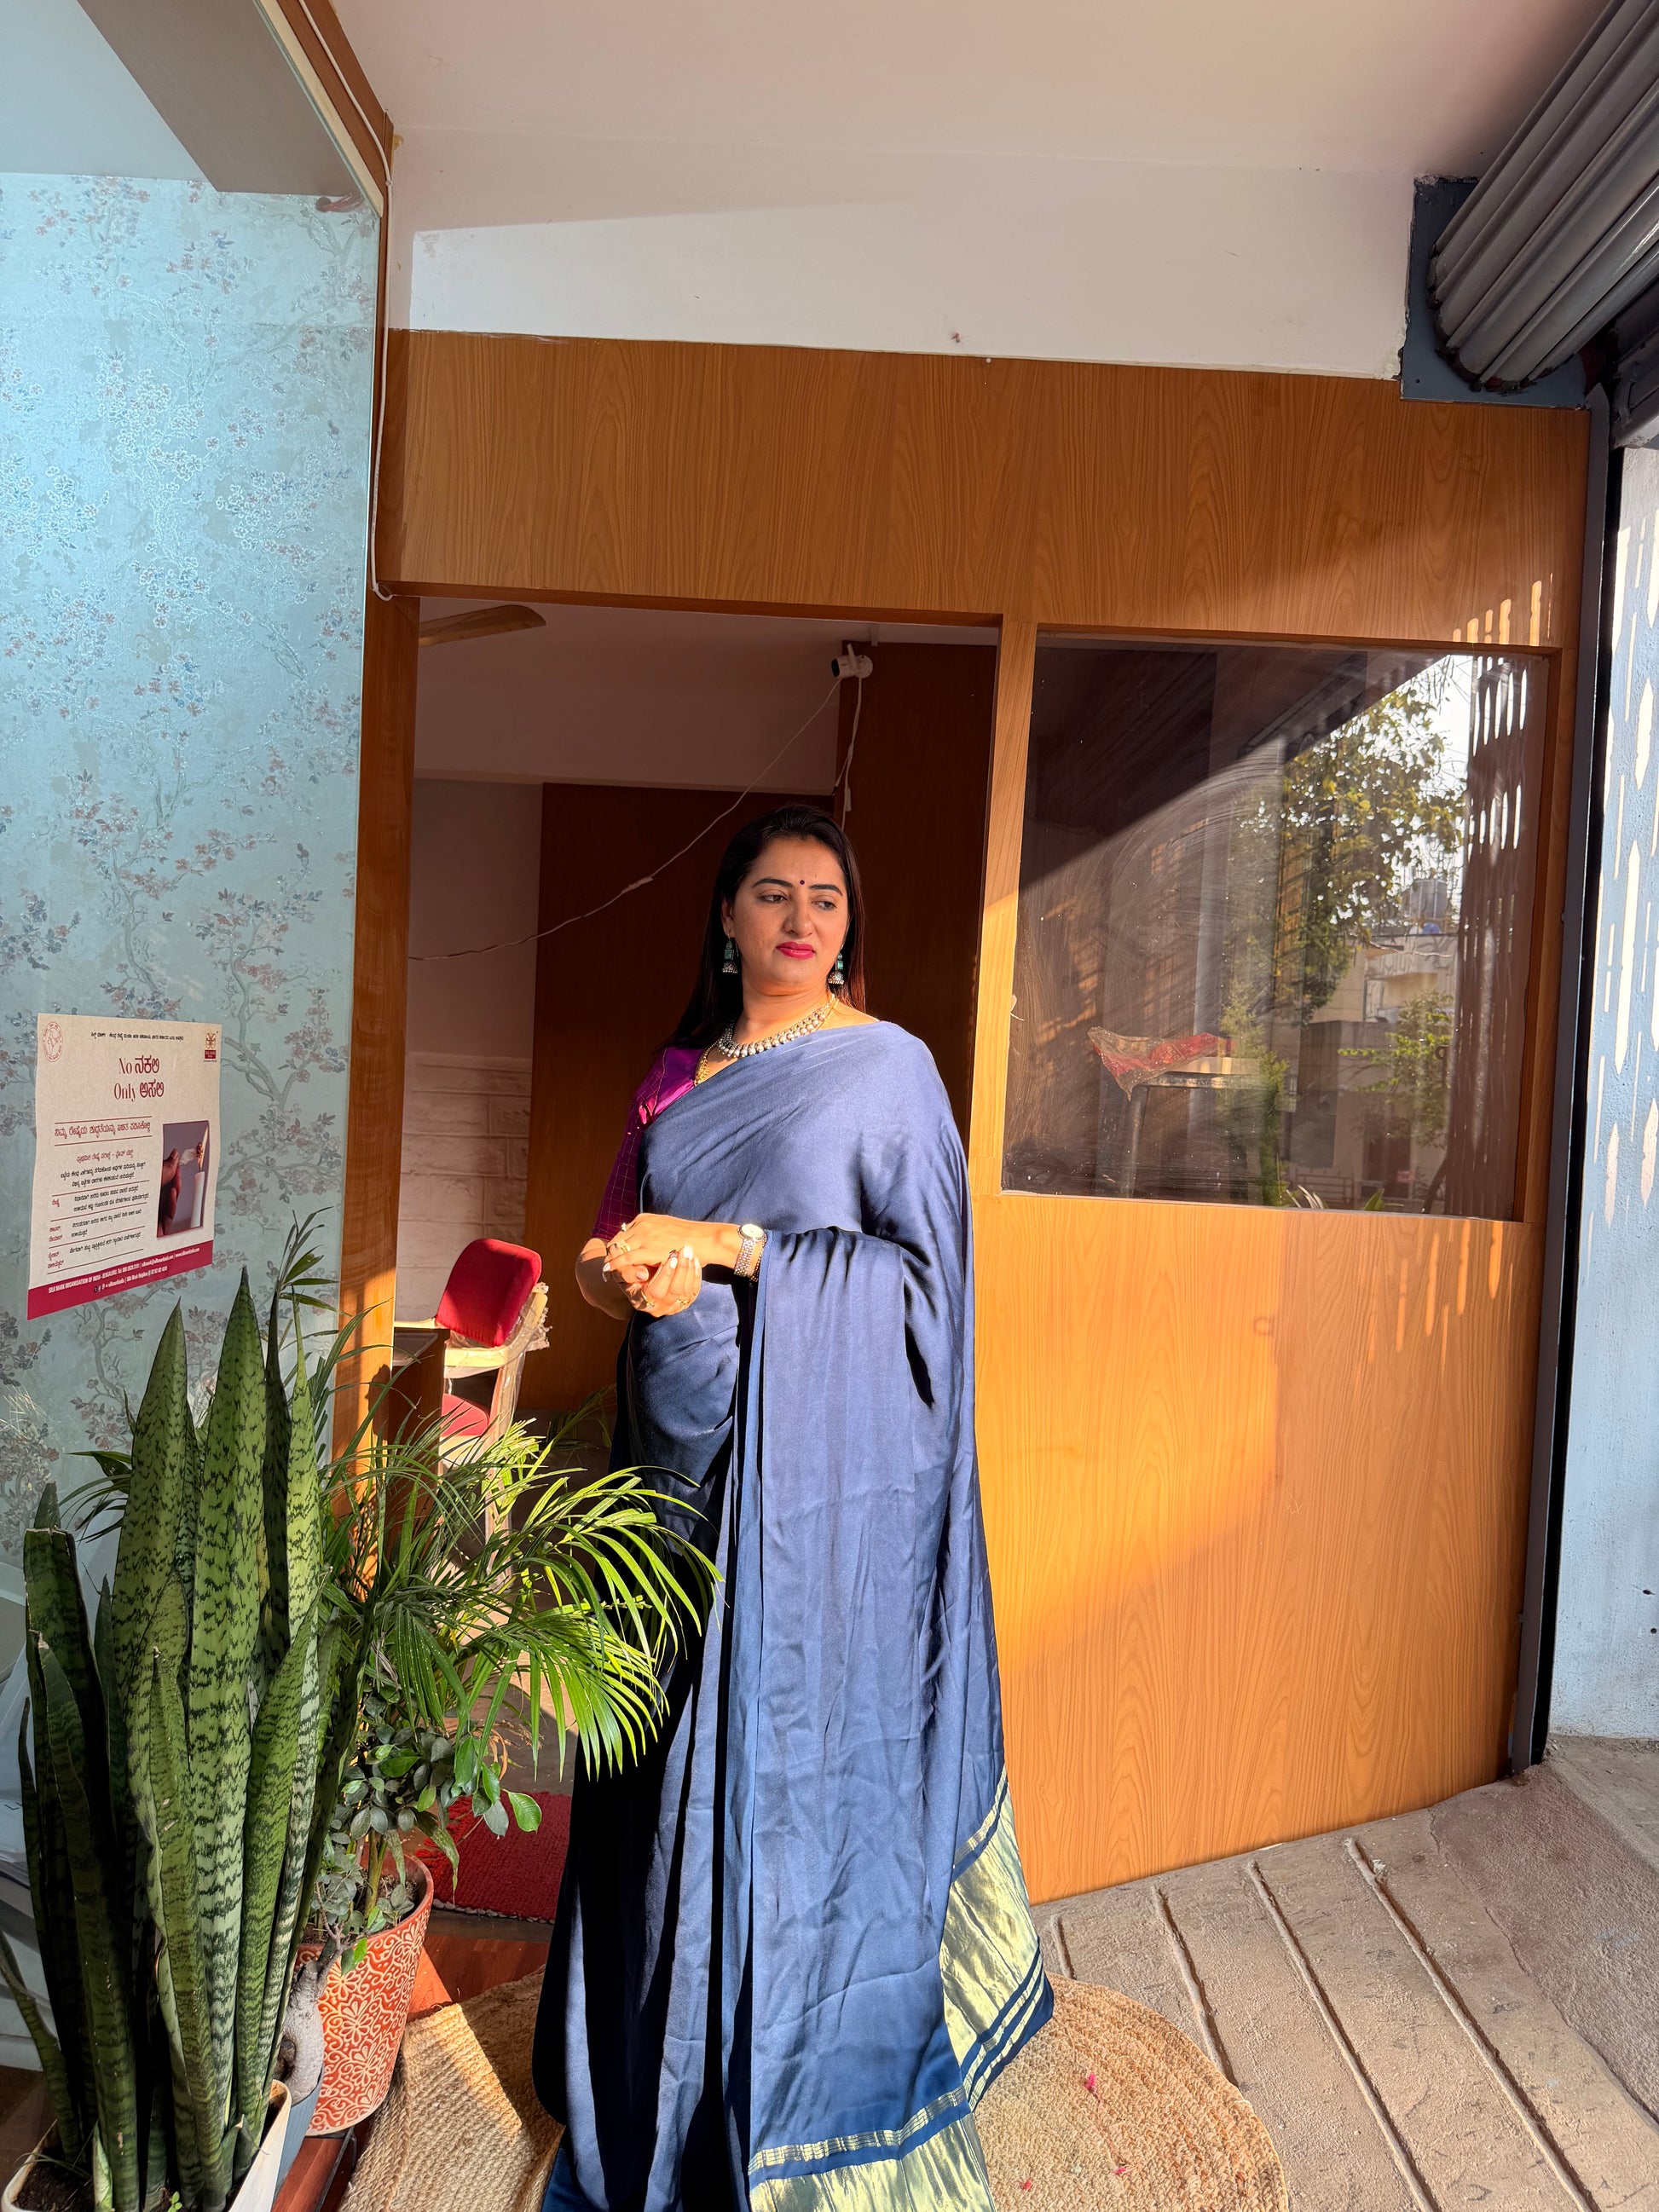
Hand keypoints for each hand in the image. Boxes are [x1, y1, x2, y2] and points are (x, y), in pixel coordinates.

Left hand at [603, 1213, 738, 1282]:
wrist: (705, 1239)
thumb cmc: (690, 1238)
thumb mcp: (666, 1229)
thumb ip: (654, 1234)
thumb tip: (647, 1243)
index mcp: (645, 1219)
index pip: (623, 1233)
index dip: (616, 1247)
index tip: (612, 1256)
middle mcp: (642, 1224)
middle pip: (617, 1240)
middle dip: (610, 1254)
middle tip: (605, 1266)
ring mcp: (645, 1235)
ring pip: (618, 1249)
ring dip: (611, 1261)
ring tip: (605, 1272)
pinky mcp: (649, 1248)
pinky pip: (626, 1258)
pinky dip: (616, 1265)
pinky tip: (610, 1272)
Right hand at [623, 1245, 702, 1317]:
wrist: (640, 1282)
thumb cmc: (629, 1275)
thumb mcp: (622, 1273)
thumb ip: (628, 1273)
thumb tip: (643, 1274)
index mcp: (642, 1302)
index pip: (656, 1292)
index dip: (665, 1275)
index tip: (671, 1258)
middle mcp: (659, 1308)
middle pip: (674, 1291)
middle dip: (681, 1269)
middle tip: (684, 1250)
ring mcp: (673, 1307)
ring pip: (686, 1290)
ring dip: (689, 1269)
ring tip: (689, 1251)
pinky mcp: (685, 1302)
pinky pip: (694, 1290)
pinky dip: (696, 1274)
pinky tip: (694, 1260)